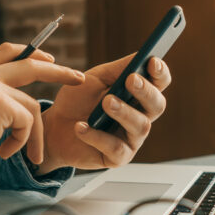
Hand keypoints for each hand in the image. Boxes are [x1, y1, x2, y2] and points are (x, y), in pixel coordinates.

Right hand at [0, 43, 84, 168]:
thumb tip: (21, 105)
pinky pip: (27, 122)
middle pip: (31, 65)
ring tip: (27, 155)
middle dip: (60, 71)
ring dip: (34, 135)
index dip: (32, 53)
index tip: (50, 58)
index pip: (7, 51)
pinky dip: (22, 142)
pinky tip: (4, 153)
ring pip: (32, 106)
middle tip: (79, 79)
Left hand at [37, 55, 171, 172]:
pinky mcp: (118, 157)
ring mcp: (131, 138)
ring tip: (106, 102)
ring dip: (124, 112)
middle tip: (130, 80)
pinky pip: (115, 148)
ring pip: (140, 126)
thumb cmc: (78, 100)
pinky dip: (97, 136)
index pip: (159, 82)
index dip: (160, 73)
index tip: (152, 61)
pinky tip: (81, 126)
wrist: (54, 127)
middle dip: (146, 91)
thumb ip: (118, 69)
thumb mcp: (96, 79)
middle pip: (157, 105)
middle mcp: (140, 116)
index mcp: (138, 94)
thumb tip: (141, 57)